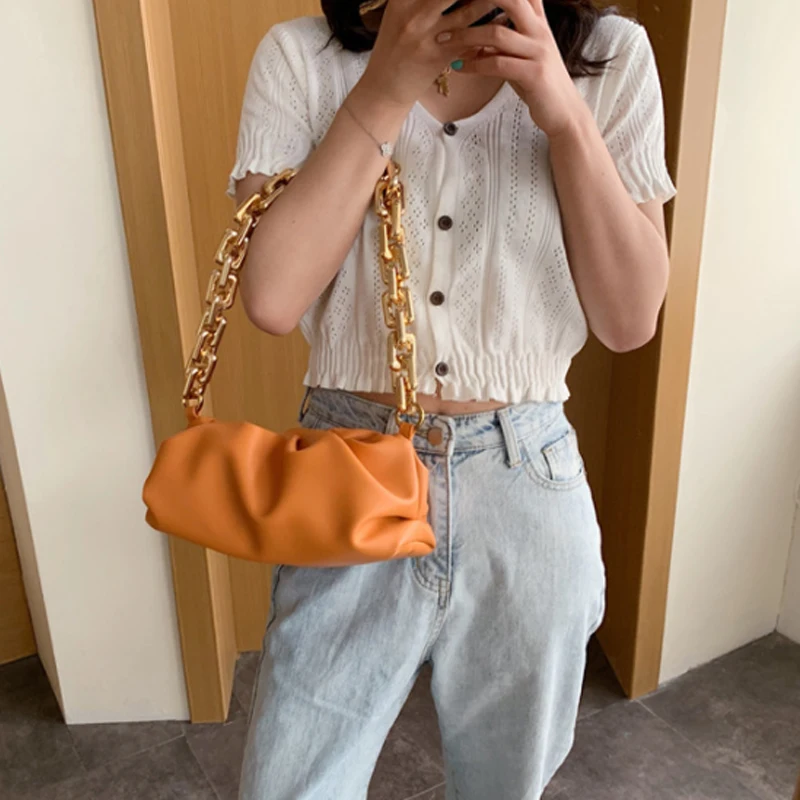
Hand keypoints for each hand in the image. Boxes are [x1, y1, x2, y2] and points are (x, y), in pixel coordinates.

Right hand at [358, 0, 503, 107]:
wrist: (383, 89)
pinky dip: (489, 29)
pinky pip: (471, 38)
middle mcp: (413, 13)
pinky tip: (503, 21)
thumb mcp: (400, 15)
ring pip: (469, 8)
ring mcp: (426, 36)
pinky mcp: (439, 57)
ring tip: (510, 0)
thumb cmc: (395, 49)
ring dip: (490, 1)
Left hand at [435, 0, 588, 136]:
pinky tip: (459, 66)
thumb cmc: (539, 84)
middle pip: (512, 0)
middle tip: (453, 3)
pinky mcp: (534, 73)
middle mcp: (540, 31)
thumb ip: (502, 44)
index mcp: (538, 22)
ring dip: (466, 36)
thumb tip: (473, 39)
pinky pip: (498, 64)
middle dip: (480, 0)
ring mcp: (538, 51)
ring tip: (444, 40)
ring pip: (497, 34)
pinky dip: (474, 64)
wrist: (564, 112)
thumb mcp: (521, 57)